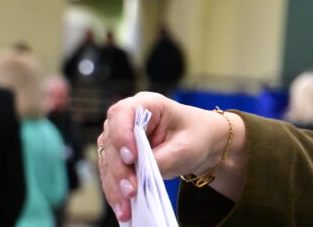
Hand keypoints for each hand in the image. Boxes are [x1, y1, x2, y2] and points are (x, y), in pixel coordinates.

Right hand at [96, 92, 244, 221]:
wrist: (204, 143)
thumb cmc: (198, 136)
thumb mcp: (185, 147)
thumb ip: (162, 158)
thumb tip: (138, 173)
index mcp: (148, 104)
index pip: (124, 113)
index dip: (122, 134)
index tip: (131, 157)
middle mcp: (128, 119)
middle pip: (111, 142)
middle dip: (120, 170)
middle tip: (131, 191)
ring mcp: (121, 137)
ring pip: (108, 162)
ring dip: (115, 186)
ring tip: (125, 207)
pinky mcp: (120, 157)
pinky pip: (112, 174)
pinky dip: (116, 191)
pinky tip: (123, 208)